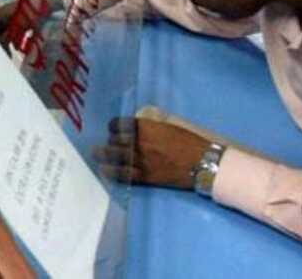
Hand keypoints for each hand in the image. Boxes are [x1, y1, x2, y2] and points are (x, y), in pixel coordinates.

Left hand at [94, 117, 209, 189]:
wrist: (205, 163)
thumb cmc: (190, 143)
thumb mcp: (168, 128)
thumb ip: (150, 129)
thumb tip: (137, 131)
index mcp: (147, 128)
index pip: (120, 125)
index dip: (113, 126)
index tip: (112, 129)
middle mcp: (141, 143)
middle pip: (115, 141)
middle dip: (109, 142)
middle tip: (103, 144)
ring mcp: (142, 161)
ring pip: (115, 157)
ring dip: (103, 155)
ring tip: (96, 154)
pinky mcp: (146, 177)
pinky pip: (124, 174)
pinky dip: (112, 172)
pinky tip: (104, 170)